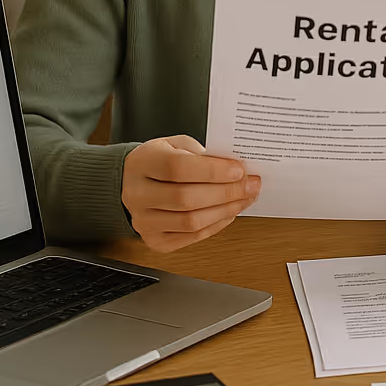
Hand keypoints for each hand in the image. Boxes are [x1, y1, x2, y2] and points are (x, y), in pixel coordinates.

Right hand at [122, 135, 260, 252]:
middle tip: (251, 185)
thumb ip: (204, 154)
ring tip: (245, 198)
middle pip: (186, 198)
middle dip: (226, 192)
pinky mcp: (154, 239)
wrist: (135, 181)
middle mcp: (137, 194)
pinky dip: (216, 225)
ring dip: (225, 210)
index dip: (212, 171)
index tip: (239, 170)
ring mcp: (143, 220)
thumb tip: (238, 169)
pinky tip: (229, 212)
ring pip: (190, 221)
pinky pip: (191, 237)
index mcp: (143, 163)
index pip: (177, 168)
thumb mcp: (179, 145)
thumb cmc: (161, 160)